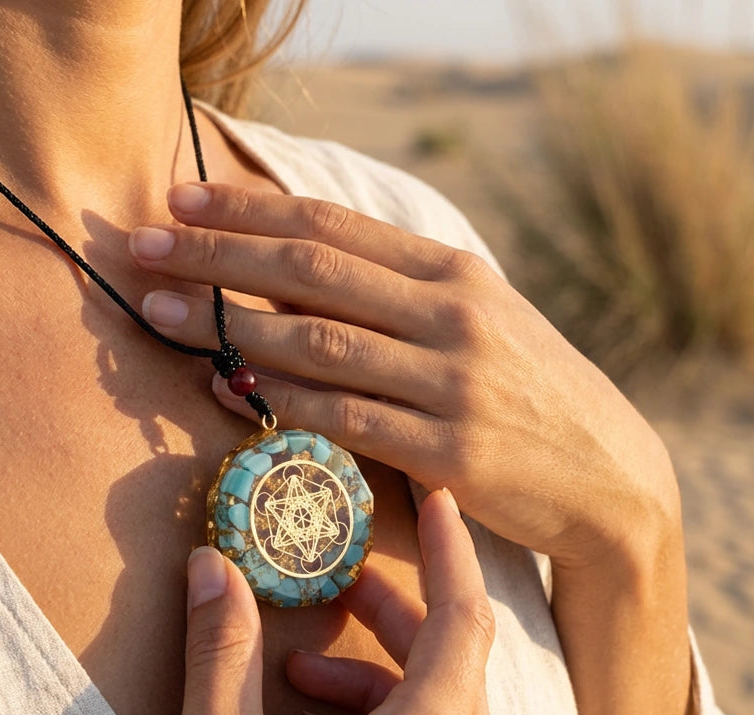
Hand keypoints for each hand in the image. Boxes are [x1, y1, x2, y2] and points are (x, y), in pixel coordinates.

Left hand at [131, 182, 679, 570]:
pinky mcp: (450, 451)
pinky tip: (230, 390)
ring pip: (322, 341)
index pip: (333, 226)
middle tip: (144, 245)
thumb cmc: (530, 396)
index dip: (248, 210)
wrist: (609, 477)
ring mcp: (453, 382)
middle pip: (313, 271)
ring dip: (231, 325)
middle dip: (218, 254)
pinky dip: (282, 402)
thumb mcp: (480, 323)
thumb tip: (305, 280)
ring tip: (164, 311)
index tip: (181, 199)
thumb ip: (403, 297)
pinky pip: (348, 418)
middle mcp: (452, 315)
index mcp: (454, 273)